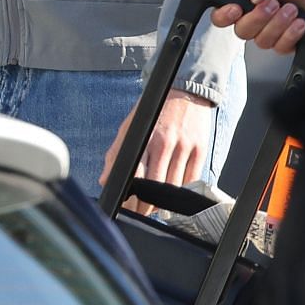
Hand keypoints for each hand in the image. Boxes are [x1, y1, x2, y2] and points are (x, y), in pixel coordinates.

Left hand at [100, 89, 217, 209]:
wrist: (187, 91)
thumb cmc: (156, 111)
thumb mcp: (131, 126)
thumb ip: (117, 153)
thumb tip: (105, 179)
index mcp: (145, 137)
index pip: (135, 175)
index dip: (130, 196)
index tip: (127, 207)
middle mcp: (165, 142)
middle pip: (155, 185)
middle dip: (146, 205)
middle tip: (140, 213)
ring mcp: (184, 147)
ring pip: (173, 187)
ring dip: (163, 203)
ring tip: (154, 208)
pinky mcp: (200, 150)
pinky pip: (191, 180)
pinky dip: (180, 193)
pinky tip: (172, 197)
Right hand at [210, 0, 304, 54]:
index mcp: (249, 1)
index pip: (223, 16)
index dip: (223, 16)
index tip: (236, 9)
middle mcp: (259, 19)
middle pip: (242, 31)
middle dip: (258, 18)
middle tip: (275, 3)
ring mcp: (273, 33)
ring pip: (262, 41)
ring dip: (278, 24)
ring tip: (293, 9)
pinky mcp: (290, 44)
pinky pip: (281, 48)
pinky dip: (291, 34)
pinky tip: (301, 23)